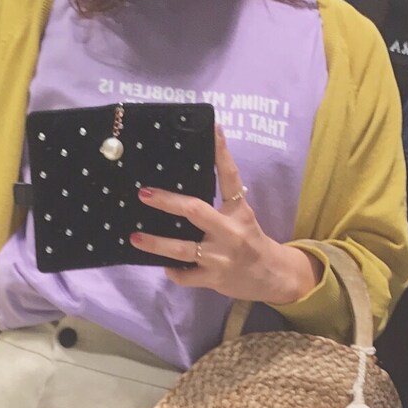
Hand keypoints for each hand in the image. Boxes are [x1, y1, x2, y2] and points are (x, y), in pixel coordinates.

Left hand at [130, 122, 319, 305]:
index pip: (230, 177)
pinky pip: (185, 275)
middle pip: (195, 211)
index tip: (213, 128)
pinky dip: (173, 271)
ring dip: (156, 243)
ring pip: (183, 249)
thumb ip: (222, 203)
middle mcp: (230, 231)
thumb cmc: (251, 242)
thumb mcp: (242, 217)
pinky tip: (165, 265)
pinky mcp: (213, 279)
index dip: (221, 152)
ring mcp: (220, 257)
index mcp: (239, 211)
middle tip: (144, 193)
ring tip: (135, 237)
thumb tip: (190, 183)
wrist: (272, 277)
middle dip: (167, 202)